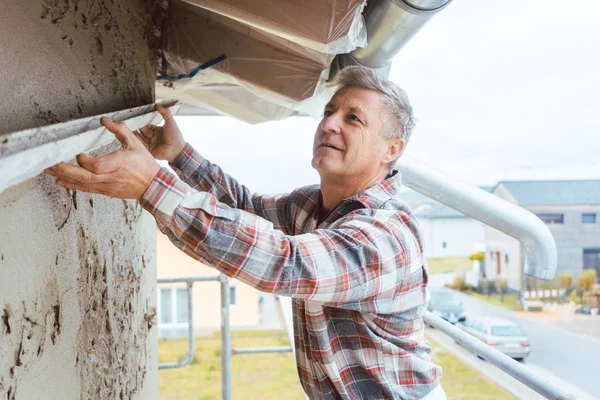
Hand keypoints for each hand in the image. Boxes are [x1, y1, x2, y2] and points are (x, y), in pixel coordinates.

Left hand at [44, 117, 161, 199]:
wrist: (152, 186)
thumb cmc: (145, 164)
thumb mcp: (135, 143)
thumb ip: (120, 130)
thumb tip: (104, 120)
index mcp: (119, 164)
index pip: (97, 166)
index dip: (84, 161)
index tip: (77, 153)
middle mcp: (111, 177)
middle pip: (84, 176)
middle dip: (64, 169)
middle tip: (49, 163)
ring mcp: (107, 186)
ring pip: (81, 183)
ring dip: (63, 176)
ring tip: (47, 169)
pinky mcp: (105, 191)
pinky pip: (85, 189)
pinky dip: (70, 185)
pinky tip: (59, 180)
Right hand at [134, 104, 185, 162]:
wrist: (177, 149)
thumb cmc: (176, 136)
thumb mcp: (171, 122)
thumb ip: (165, 112)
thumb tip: (158, 105)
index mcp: (157, 130)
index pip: (147, 125)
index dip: (142, 122)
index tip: (136, 118)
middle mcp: (153, 137)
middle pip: (142, 131)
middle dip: (137, 127)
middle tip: (130, 122)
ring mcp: (151, 143)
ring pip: (140, 138)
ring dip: (135, 134)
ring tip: (129, 129)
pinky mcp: (149, 150)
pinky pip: (141, 145)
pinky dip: (137, 141)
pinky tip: (133, 137)